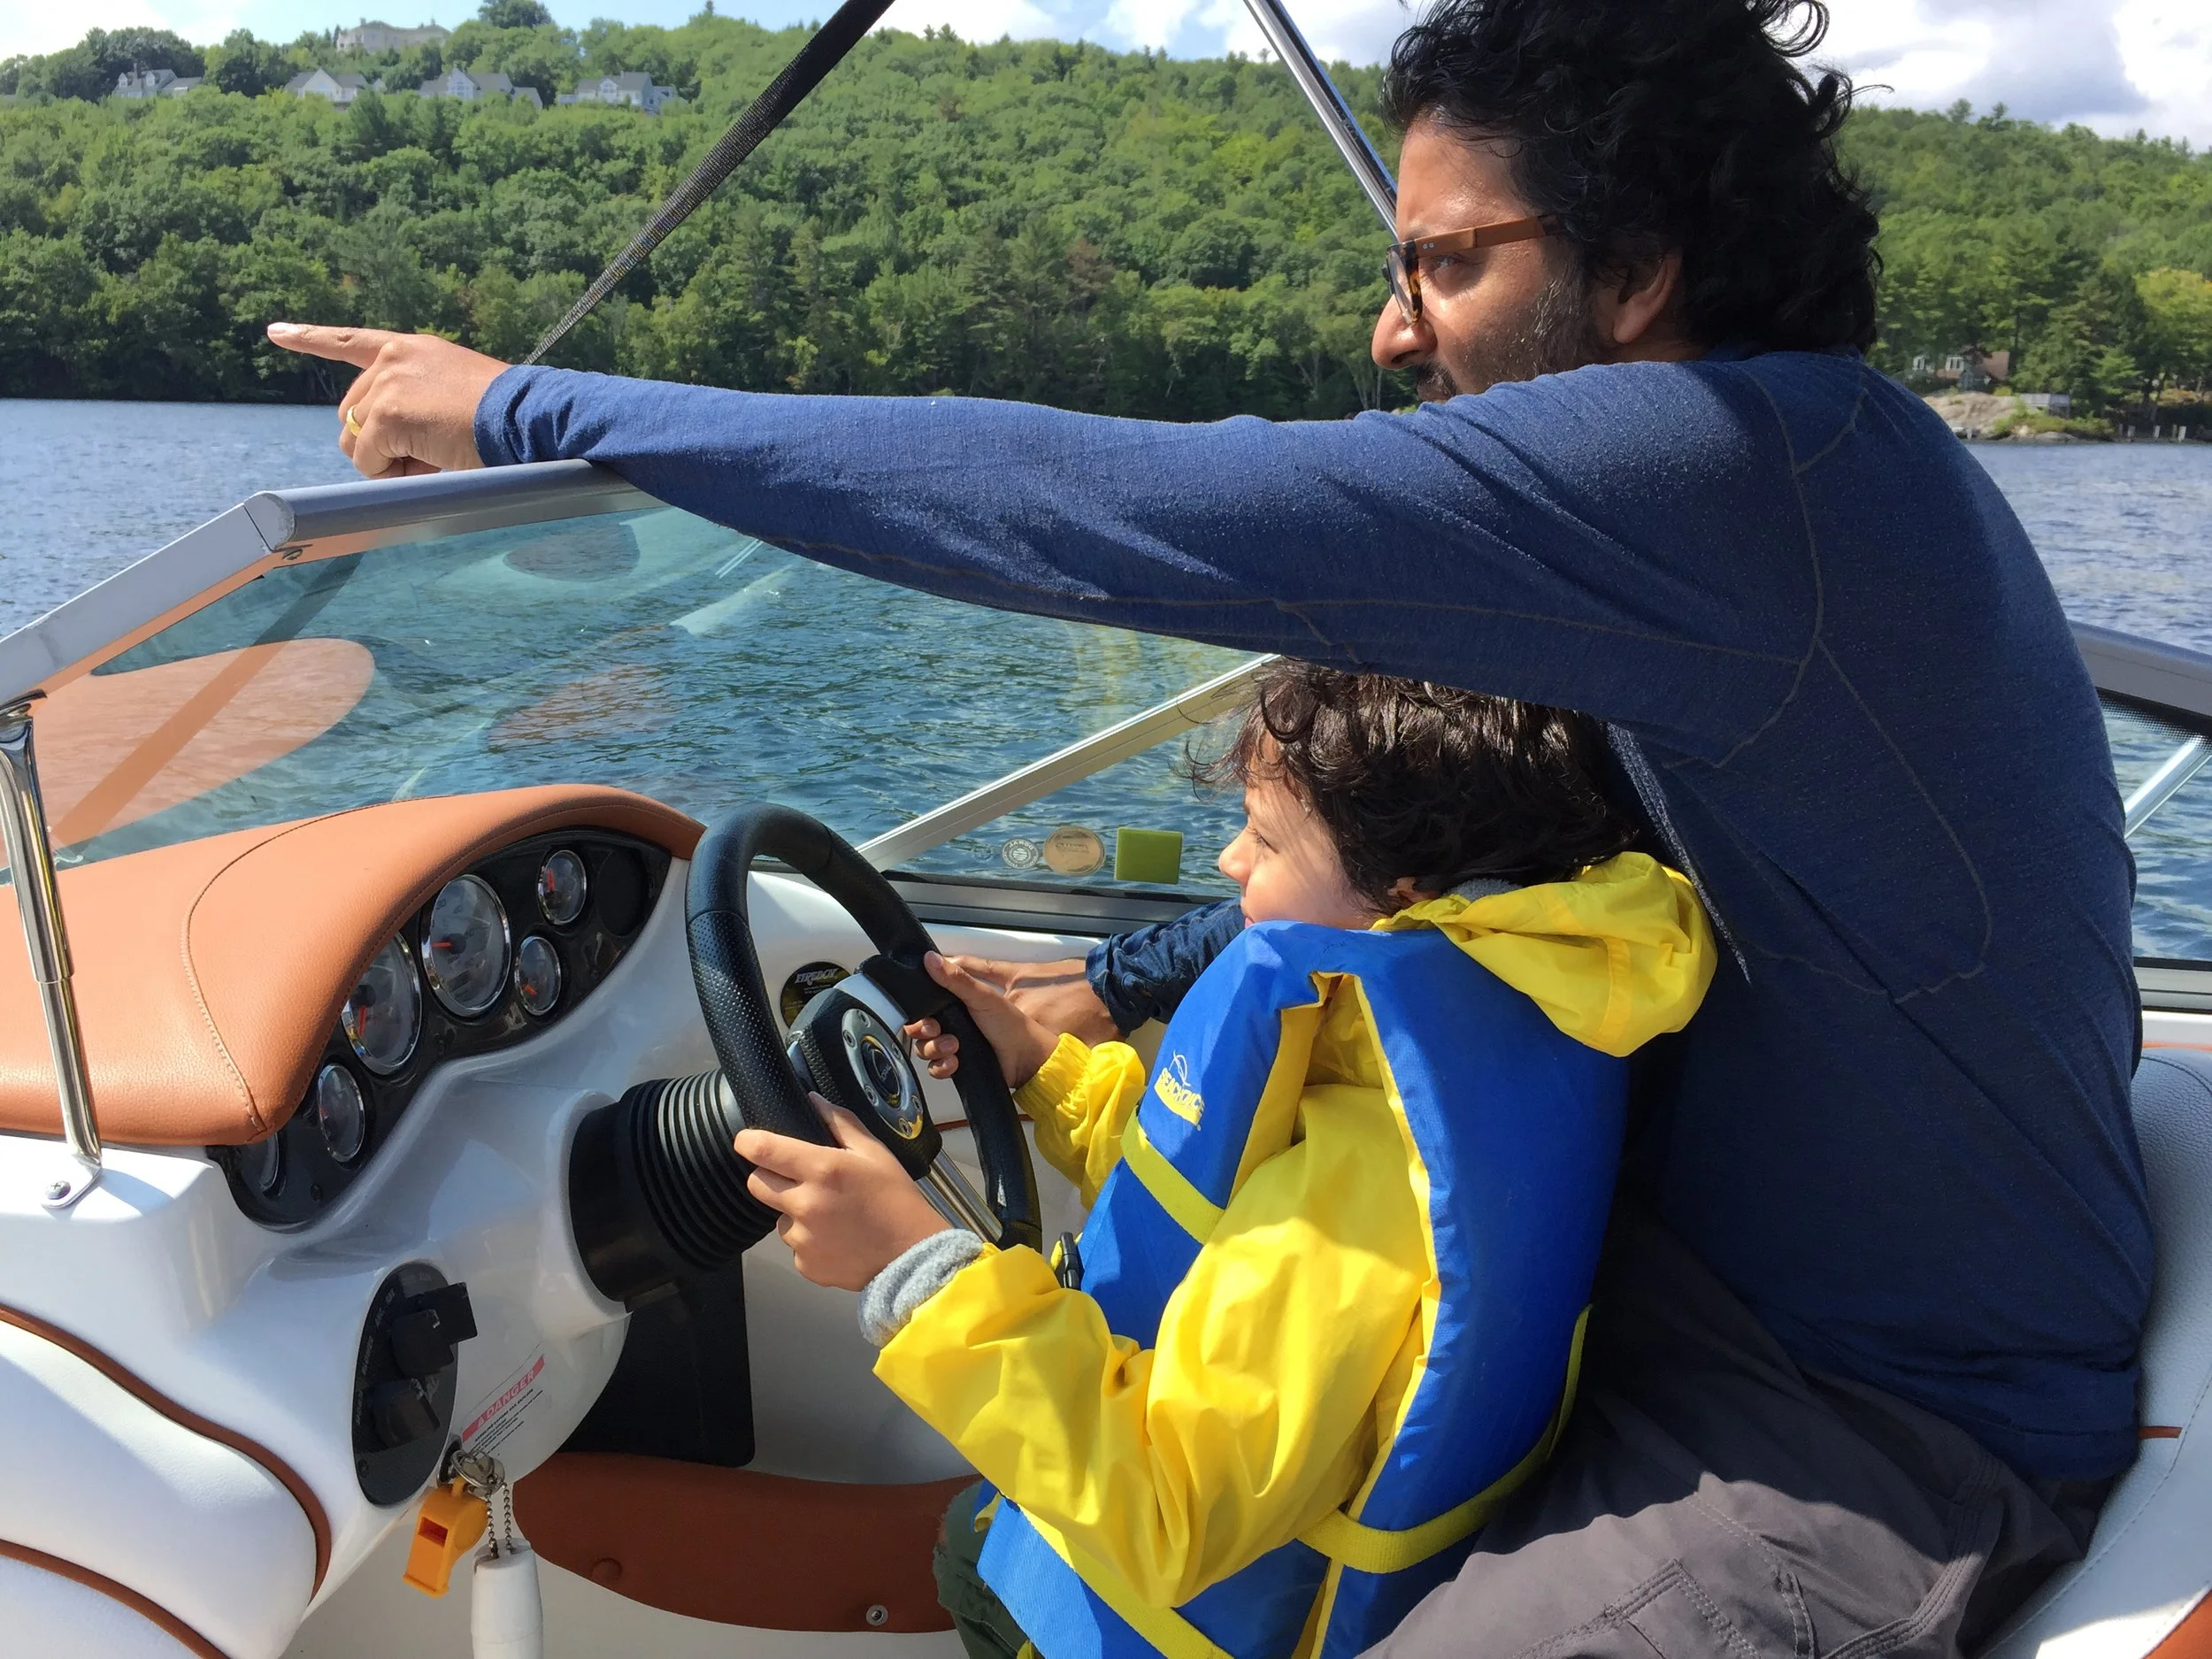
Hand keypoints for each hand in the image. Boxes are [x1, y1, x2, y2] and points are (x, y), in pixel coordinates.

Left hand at [265, 323, 508, 478]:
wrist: (527, 417)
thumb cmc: (506, 418)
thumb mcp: (455, 397)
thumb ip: (417, 406)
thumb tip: (388, 452)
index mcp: (412, 349)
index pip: (351, 341)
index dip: (311, 338)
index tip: (275, 332)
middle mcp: (394, 358)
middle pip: (353, 414)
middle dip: (381, 443)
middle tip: (430, 457)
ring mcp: (387, 384)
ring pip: (356, 441)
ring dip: (388, 462)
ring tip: (434, 460)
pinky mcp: (388, 414)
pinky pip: (369, 461)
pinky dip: (392, 474)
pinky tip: (431, 464)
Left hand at [735, 1092, 949, 1290]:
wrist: (911, 1256)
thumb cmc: (895, 1198)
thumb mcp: (874, 1152)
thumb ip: (840, 1123)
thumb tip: (811, 1100)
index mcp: (822, 1170)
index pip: (763, 1150)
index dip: (748, 1142)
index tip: (748, 1141)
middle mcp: (805, 1204)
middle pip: (757, 1184)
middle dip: (770, 1177)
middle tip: (797, 1179)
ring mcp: (802, 1239)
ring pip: (778, 1218)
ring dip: (794, 1213)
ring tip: (829, 1216)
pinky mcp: (804, 1265)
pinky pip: (794, 1246)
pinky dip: (808, 1241)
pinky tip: (835, 1239)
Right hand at [901, 951, 1063, 1088]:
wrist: (1025, 1060)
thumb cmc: (1012, 1026)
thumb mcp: (982, 997)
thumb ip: (956, 978)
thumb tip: (931, 958)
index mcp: (958, 1003)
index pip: (924, 1004)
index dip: (917, 1010)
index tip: (922, 1012)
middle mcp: (953, 1023)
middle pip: (919, 1028)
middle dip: (923, 1031)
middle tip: (936, 1030)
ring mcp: (954, 1044)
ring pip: (925, 1049)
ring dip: (934, 1049)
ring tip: (954, 1046)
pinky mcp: (957, 1065)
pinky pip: (935, 1068)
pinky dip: (941, 1067)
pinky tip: (954, 1062)